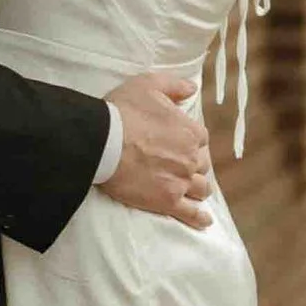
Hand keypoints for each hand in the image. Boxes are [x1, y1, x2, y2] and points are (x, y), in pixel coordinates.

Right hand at [103, 71, 212, 229]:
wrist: (102, 142)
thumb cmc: (123, 111)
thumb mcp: (148, 85)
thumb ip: (174, 85)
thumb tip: (192, 88)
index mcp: (189, 132)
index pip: (200, 139)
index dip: (191, 141)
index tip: (180, 143)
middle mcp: (190, 158)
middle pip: (202, 164)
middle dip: (193, 164)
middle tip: (179, 165)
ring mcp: (180, 181)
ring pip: (201, 189)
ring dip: (197, 188)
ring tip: (191, 190)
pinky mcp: (167, 201)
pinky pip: (191, 213)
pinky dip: (200, 217)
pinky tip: (204, 220)